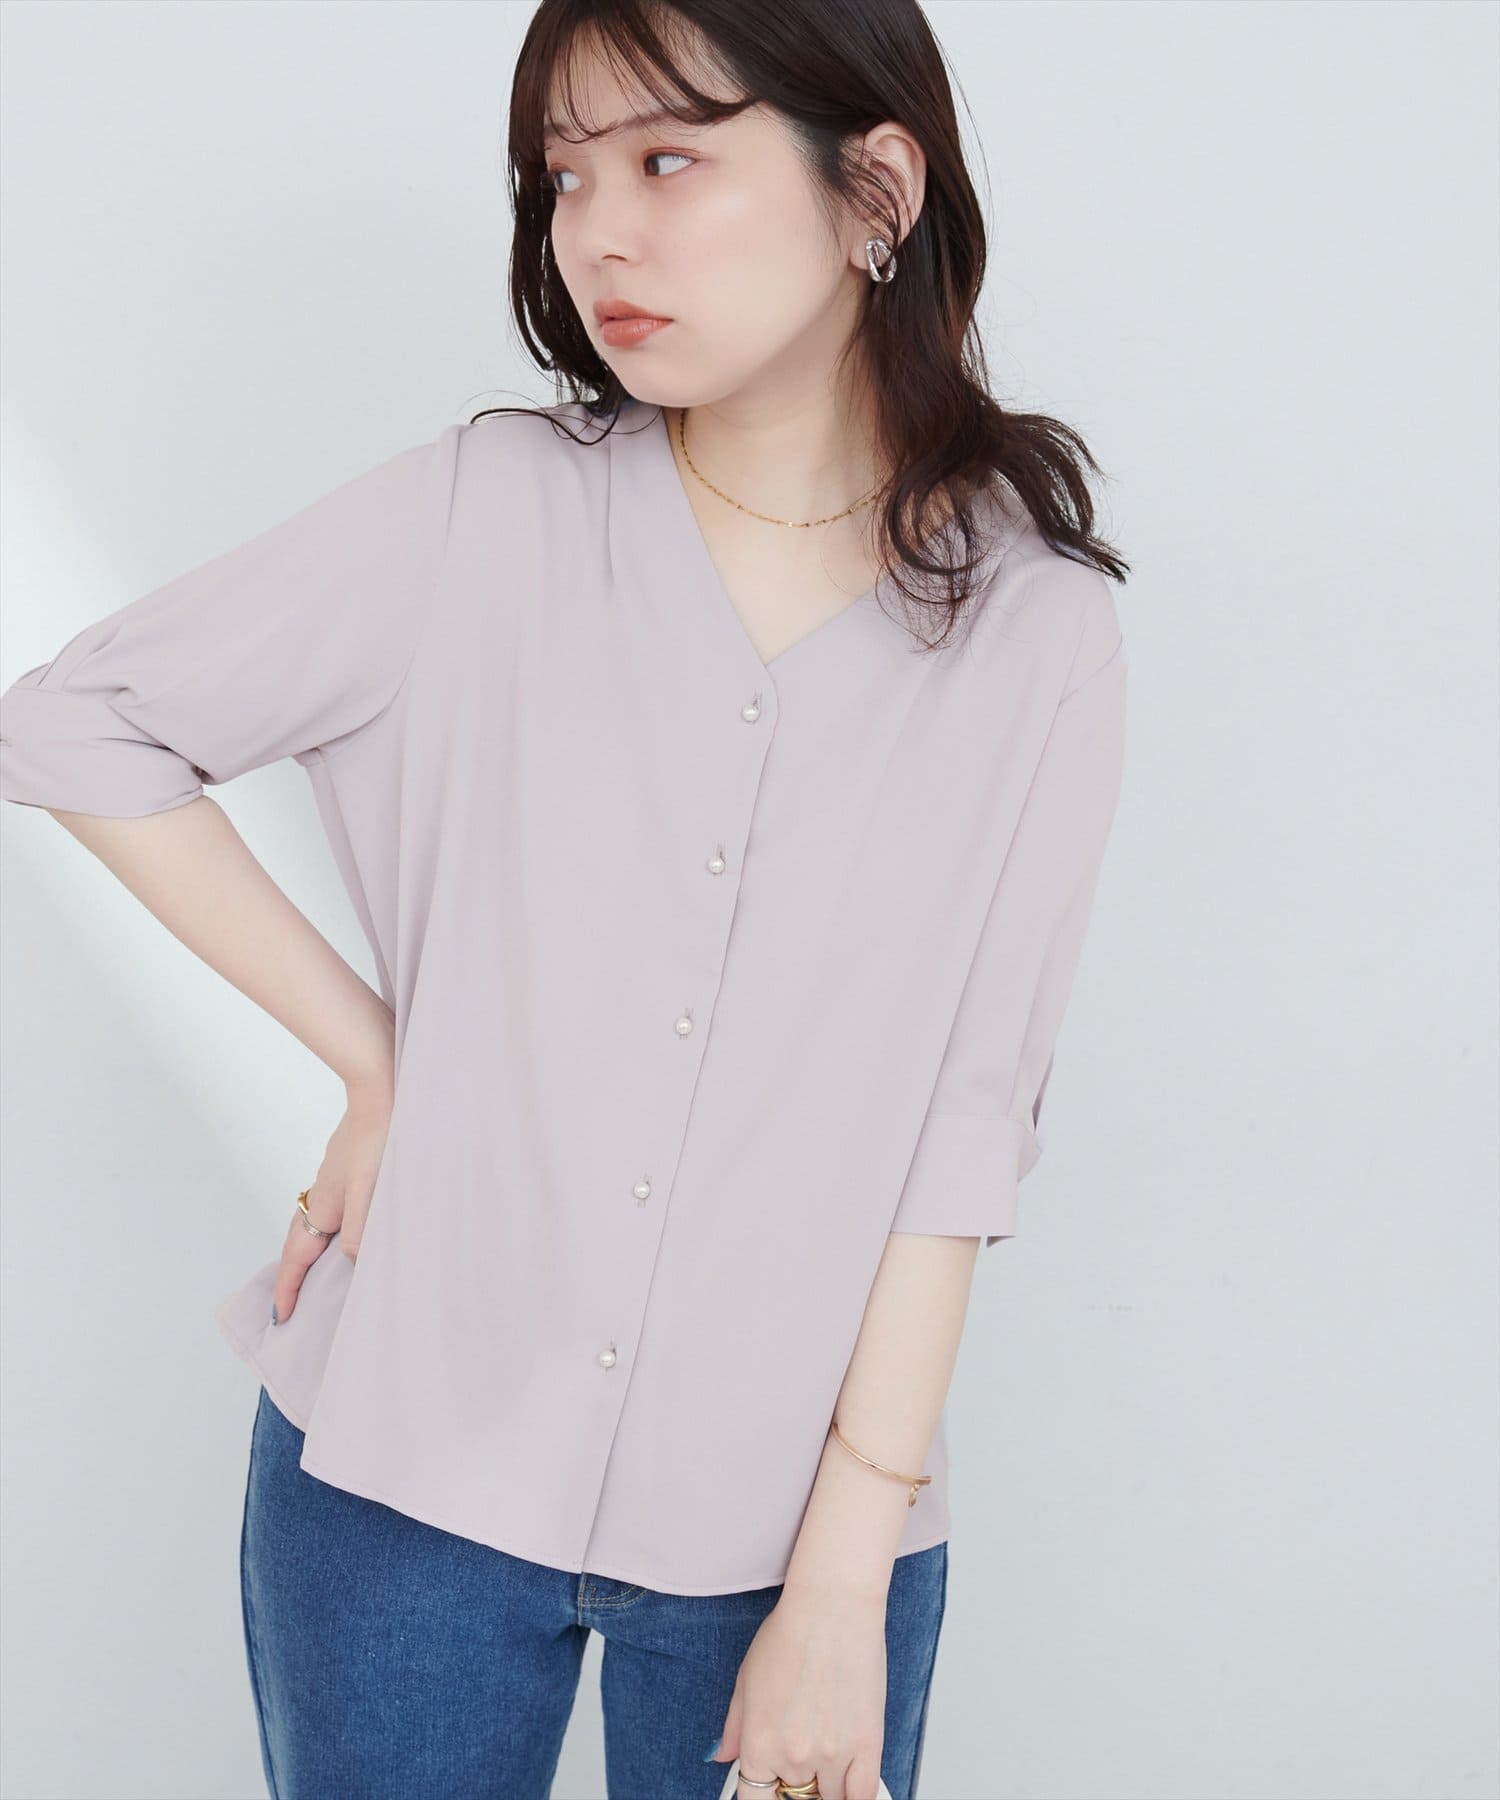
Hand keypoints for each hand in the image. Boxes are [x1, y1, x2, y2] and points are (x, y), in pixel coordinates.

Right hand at [270, 1075, 392, 1324]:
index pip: (297, 1258)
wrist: (380, 1093)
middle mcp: (321, 1197)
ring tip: (314, 1276)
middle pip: (298, 1244)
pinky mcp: (345, 1170)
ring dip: (308, 1254)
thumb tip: (350, 1261)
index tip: (280, 1318)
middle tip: (289, 1305)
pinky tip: (345, 1230)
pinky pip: (328, 1211)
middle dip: (292, 1276)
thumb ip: (361, 1230)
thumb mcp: (372, 1191)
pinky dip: (327, 1232)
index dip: (289, 1290)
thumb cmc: (378, 1139)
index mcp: (324, 1207)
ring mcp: (331, 1182)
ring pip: (313, 1226)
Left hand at [709, 1582, 887, 1799]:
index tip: (772, 1789)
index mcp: (759, 1744)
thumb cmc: (791, 1632)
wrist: (832, 1607)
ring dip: (826, 1783)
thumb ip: (733, 1727)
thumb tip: (721, 1756)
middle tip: (801, 1751)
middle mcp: (794, 1757)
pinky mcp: (868, 1746)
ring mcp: (833, 1755)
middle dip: (796, 1781)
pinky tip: (849, 1779)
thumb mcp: (746, 1678)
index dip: (764, 1796)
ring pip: (830, 1799)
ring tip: (826, 1749)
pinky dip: (855, 1794)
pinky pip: (863, 1796)